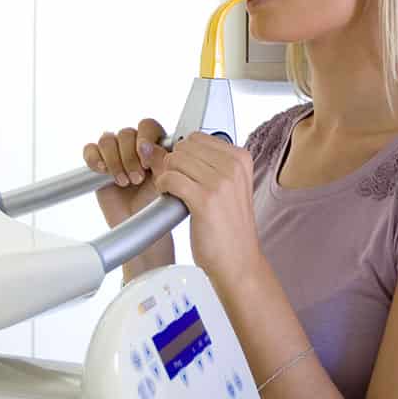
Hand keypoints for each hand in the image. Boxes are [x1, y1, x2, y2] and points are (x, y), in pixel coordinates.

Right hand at [83, 118, 166, 227]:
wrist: (140, 224)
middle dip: (129, 157)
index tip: (146, 161)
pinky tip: (103, 172)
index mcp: (155, 145)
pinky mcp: (99, 165)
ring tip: (123, 182)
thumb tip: (145, 145)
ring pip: (107, 139)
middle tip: (136, 179)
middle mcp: (135, 146)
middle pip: (126, 133)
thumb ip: (160, 159)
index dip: (145, 139)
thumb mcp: (165, 181)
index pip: (148, 126)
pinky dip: (94, 158)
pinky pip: (90, 150)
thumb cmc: (156, 204)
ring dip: (114, 161)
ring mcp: (116, 154)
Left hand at [141, 133, 261, 284]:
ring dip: (167, 175)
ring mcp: (221, 182)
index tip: (185, 171)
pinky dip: (163, 186)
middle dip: (174, 163)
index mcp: (241, 158)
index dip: (184, 154)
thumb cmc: (228, 226)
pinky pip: (170, 178)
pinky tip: (169, 197)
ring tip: (174, 192)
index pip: (197, 137)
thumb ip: (200, 163)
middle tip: (176, 183)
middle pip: (184, 147)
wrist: (239, 261)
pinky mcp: (205, 199)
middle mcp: (234, 166)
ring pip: (175, 161)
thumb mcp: (223, 187)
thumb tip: (156, 147)